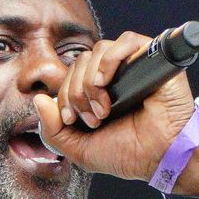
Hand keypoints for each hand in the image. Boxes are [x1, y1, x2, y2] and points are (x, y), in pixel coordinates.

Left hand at [30, 31, 198, 189]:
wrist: (161, 158)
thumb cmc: (127, 154)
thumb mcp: (79, 149)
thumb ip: (52, 130)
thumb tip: (38, 99)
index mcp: (99, 91)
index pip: (70, 75)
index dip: (63, 95)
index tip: (70, 120)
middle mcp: (116, 75)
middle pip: (81, 62)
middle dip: (77, 93)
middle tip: (93, 120)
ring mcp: (135, 65)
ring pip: (99, 50)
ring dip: (91, 81)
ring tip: (103, 109)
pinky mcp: (155, 59)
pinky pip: (127, 40)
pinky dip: (110, 59)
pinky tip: (106, 82)